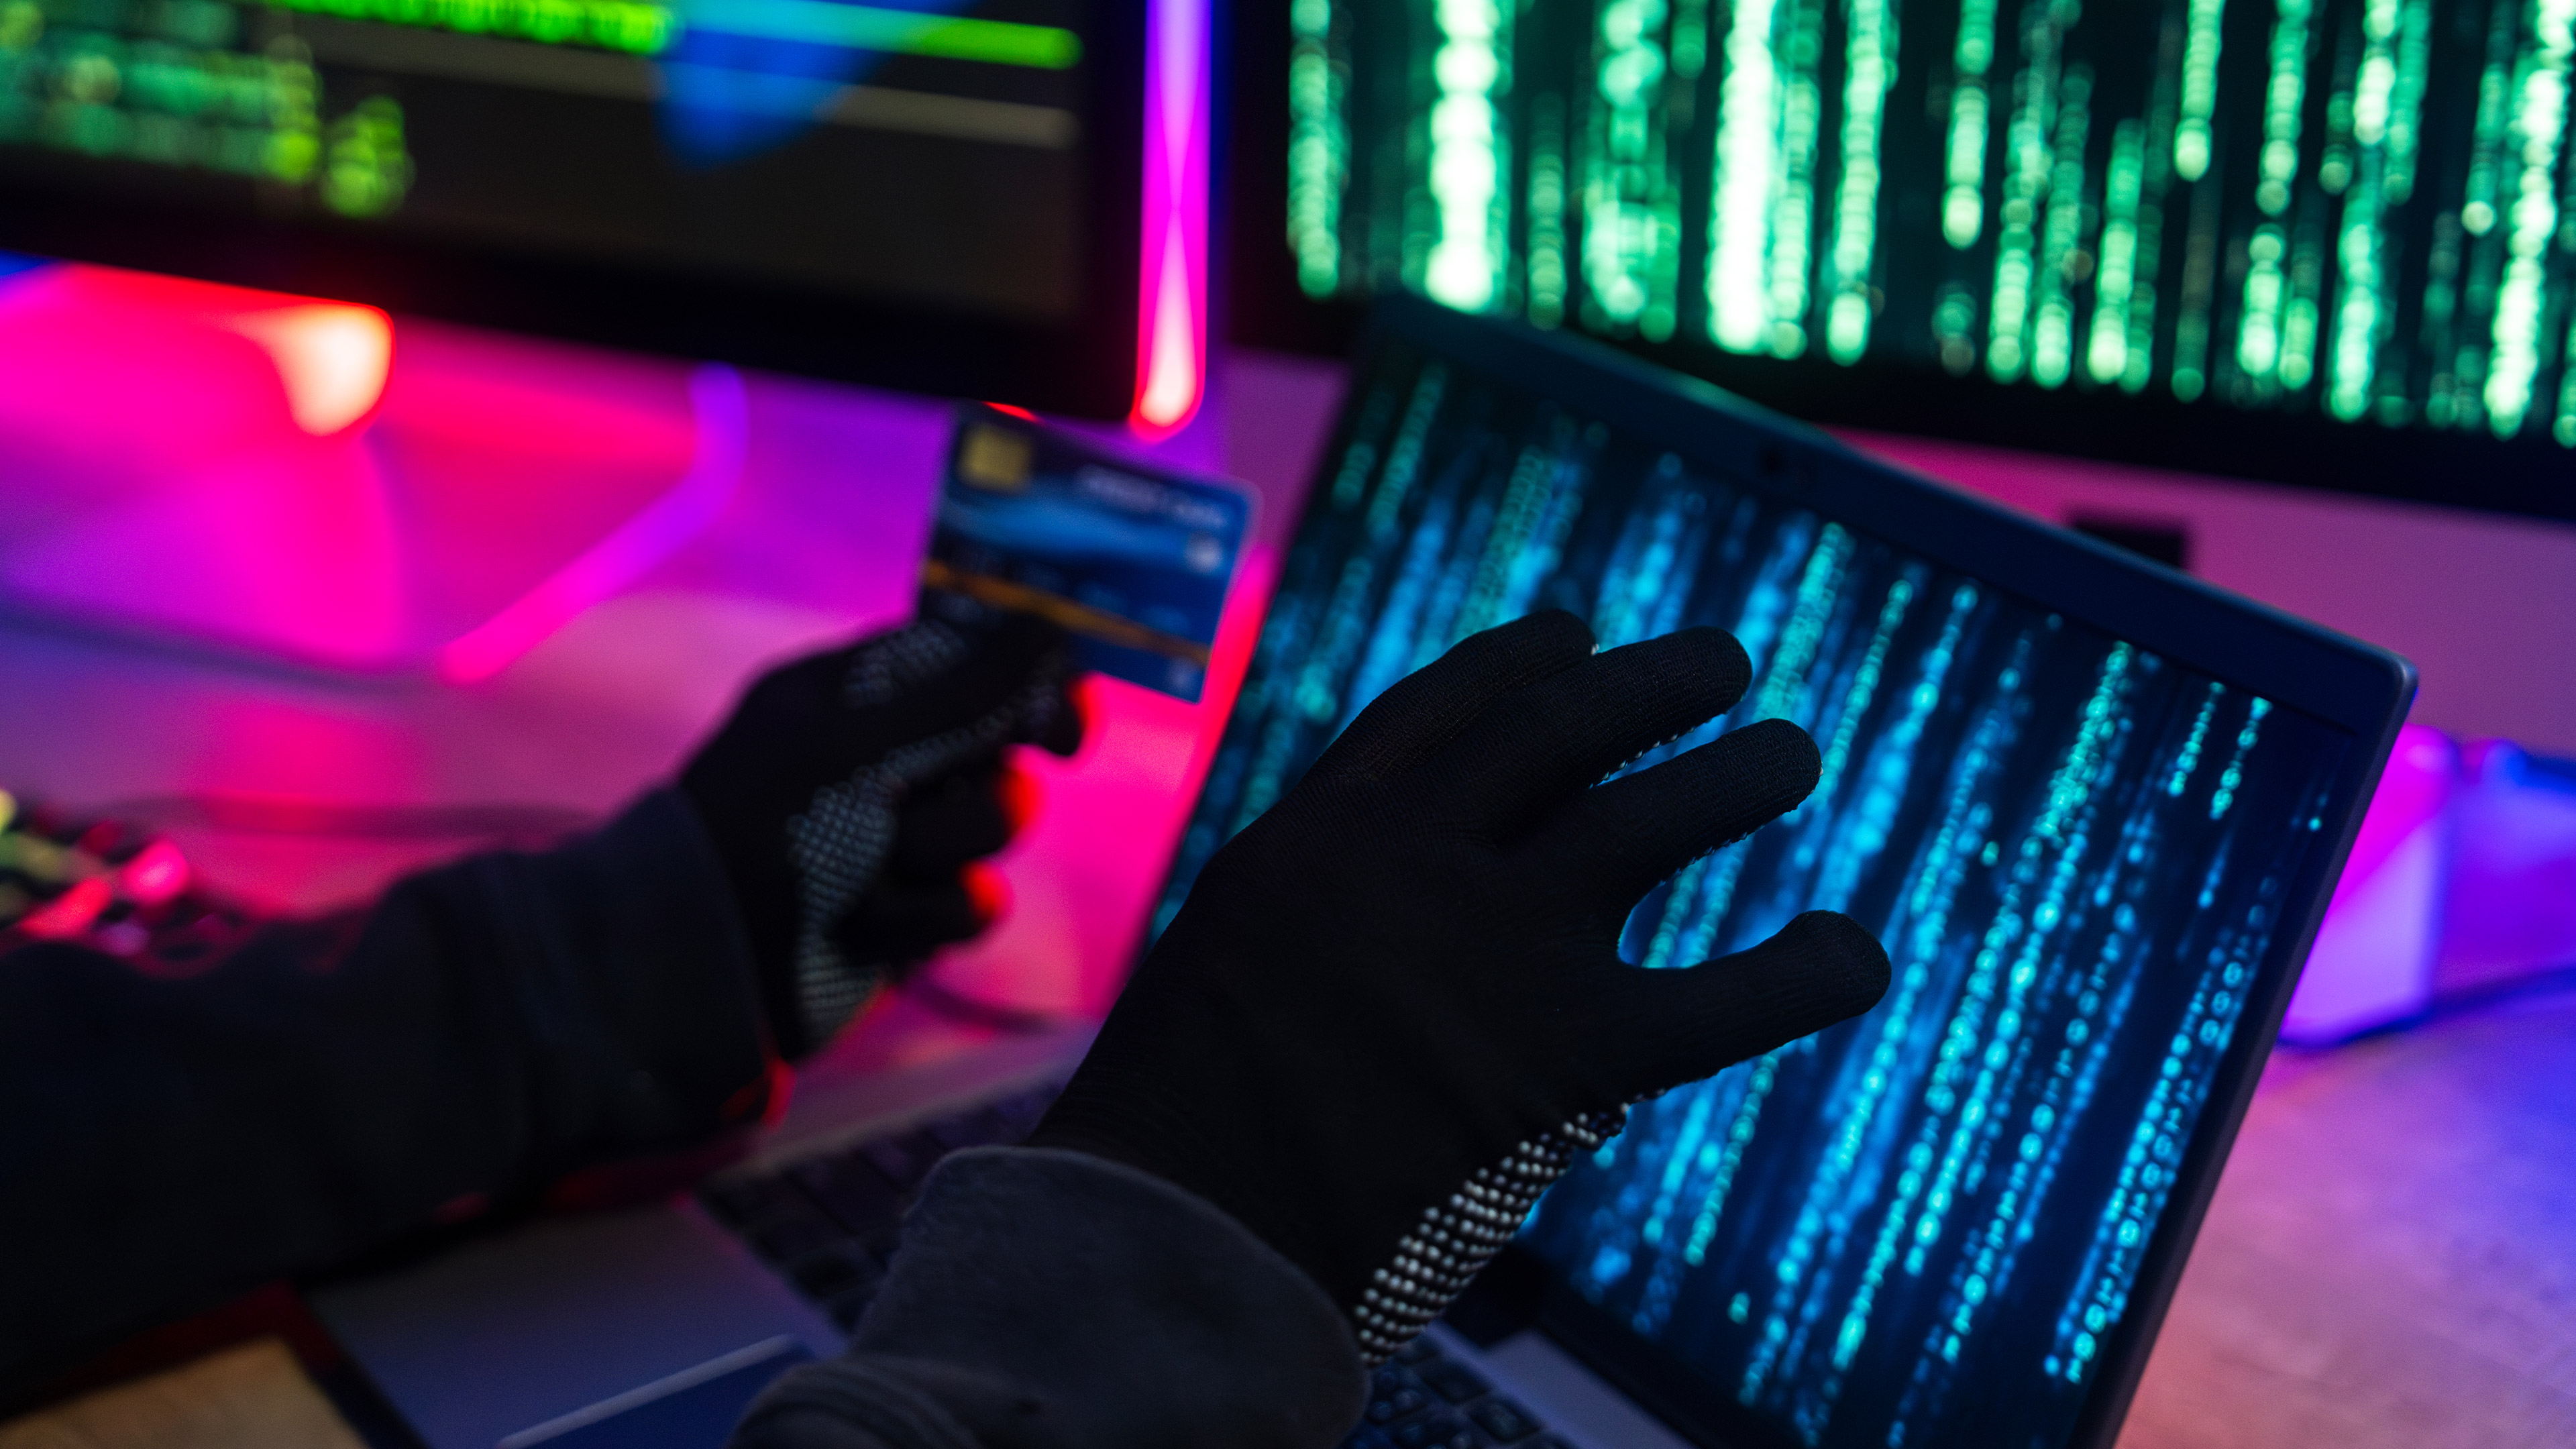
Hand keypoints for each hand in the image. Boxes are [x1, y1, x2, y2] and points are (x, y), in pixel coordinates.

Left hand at [681, 600, 1081, 1056]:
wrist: (707, 967)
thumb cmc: (764, 835)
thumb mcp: (859, 749)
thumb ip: (966, 694)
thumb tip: (1050, 631)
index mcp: (859, 693)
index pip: (974, 662)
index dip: (1028, 689)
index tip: (1060, 731)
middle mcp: (887, 755)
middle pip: (1002, 749)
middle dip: (969, 792)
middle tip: (909, 810)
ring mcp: (902, 834)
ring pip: (996, 828)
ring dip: (940, 856)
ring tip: (868, 879)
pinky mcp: (915, 909)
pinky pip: (978, 903)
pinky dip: (930, 917)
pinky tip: (872, 927)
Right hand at [1030, 610, 1888, 1359]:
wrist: (1183, 1233)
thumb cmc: (1184, 1123)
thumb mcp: (1229, 959)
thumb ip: (1325, 911)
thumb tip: (1400, 907)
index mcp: (1323, 830)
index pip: (1448, 709)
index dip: (1527, 662)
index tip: (1581, 637)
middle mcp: (1418, 858)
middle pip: (1565, 731)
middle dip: (1654, 686)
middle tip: (1723, 667)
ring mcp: (1497, 945)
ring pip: (1655, 819)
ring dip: (1738, 775)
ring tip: (1788, 753)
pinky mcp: (1569, 1055)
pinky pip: (1727, 1000)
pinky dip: (1807, 972)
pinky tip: (1855, 953)